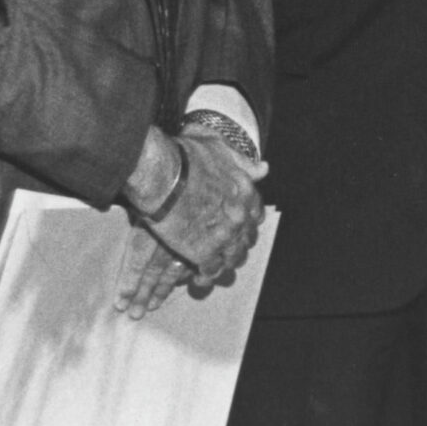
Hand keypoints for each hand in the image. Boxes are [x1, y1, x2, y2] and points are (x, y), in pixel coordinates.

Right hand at [116, 130, 266, 315]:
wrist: (162, 174)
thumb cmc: (185, 156)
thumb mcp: (219, 148)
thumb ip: (241, 162)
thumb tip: (264, 168)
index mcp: (245, 191)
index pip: (255, 215)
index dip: (247, 222)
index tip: (238, 227)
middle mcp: (240, 215)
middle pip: (246, 239)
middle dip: (237, 246)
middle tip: (226, 252)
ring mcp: (224, 235)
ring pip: (232, 258)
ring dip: (224, 264)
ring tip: (213, 270)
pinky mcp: (203, 252)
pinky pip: (211, 269)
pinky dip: (206, 274)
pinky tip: (198, 277)